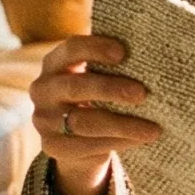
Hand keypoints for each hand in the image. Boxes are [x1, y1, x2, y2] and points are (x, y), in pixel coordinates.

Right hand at [30, 35, 160, 194]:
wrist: (75, 138)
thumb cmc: (95, 95)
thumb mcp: (96, 76)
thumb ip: (111, 67)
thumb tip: (151, 61)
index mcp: (54, 64)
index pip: (71, 48)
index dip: (96, 48)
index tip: (124, 53)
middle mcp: (42, 89)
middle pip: (76, 87)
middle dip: (111, 89)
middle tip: (142, 94)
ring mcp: (44, 119)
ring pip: (84, 122)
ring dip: (122, 124)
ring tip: (152, 129)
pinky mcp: (52, 146)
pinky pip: (87, 145)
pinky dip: (118, 142)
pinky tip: (139, 139)